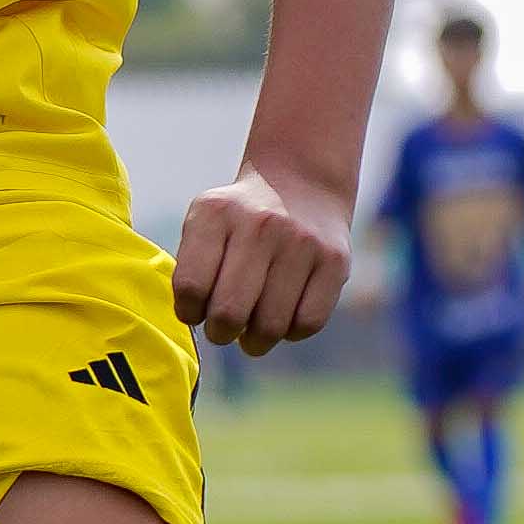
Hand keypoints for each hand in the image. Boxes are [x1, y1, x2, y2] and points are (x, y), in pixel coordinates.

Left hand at [174, 155, 355, 352]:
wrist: (302, 183)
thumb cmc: (241, 219)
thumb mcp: (205, 220)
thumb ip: (191, 266)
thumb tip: (195, 321)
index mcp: (216, 213)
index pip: (190, 287)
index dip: (189, 312)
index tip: (195, 312)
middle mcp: (260, 225)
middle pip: (229, 313)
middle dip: (220, 334)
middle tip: (222, 330)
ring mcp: (301, 242)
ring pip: (270, 325)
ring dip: (255, 341)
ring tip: (251, 332)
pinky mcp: (334, 261)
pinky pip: (308, 323)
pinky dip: (290, 333)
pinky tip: (283, 320)